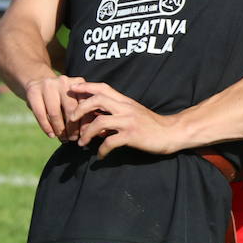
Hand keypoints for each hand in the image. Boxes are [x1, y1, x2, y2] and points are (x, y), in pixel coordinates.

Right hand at [23, 74, 87, 139]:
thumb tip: (87, 132)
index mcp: (77, 82)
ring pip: (55, 113)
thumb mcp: (74, 98)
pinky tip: (51, 135)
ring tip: (62, 138)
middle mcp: (63, 81)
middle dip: (72, 127)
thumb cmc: (62, 97)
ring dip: (59, 129)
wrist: (39, 82)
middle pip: (70, 109)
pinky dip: (46, 127)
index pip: (84, 104)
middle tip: (73, 139)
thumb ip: (82, 111)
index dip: (85, 121)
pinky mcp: (33, 91)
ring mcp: (47, 85)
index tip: (85, 134)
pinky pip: (40, 114)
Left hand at [67, 81, 186, 157]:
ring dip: (87, 133)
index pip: (103, 87)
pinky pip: (110, 142)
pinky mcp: (132, 135)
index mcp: (125, 100)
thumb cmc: (150, 124)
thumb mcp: (132, 113)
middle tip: (72, 119)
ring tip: (82, 143)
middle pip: (97, 99)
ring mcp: (128, 121)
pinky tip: (100, 156)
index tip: (72, 88)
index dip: (86, 86)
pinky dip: (102, 150)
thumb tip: (94, 118)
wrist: (171, 133)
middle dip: (80, 108)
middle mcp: (125, 107)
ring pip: (100, 121)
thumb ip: (115, 112)